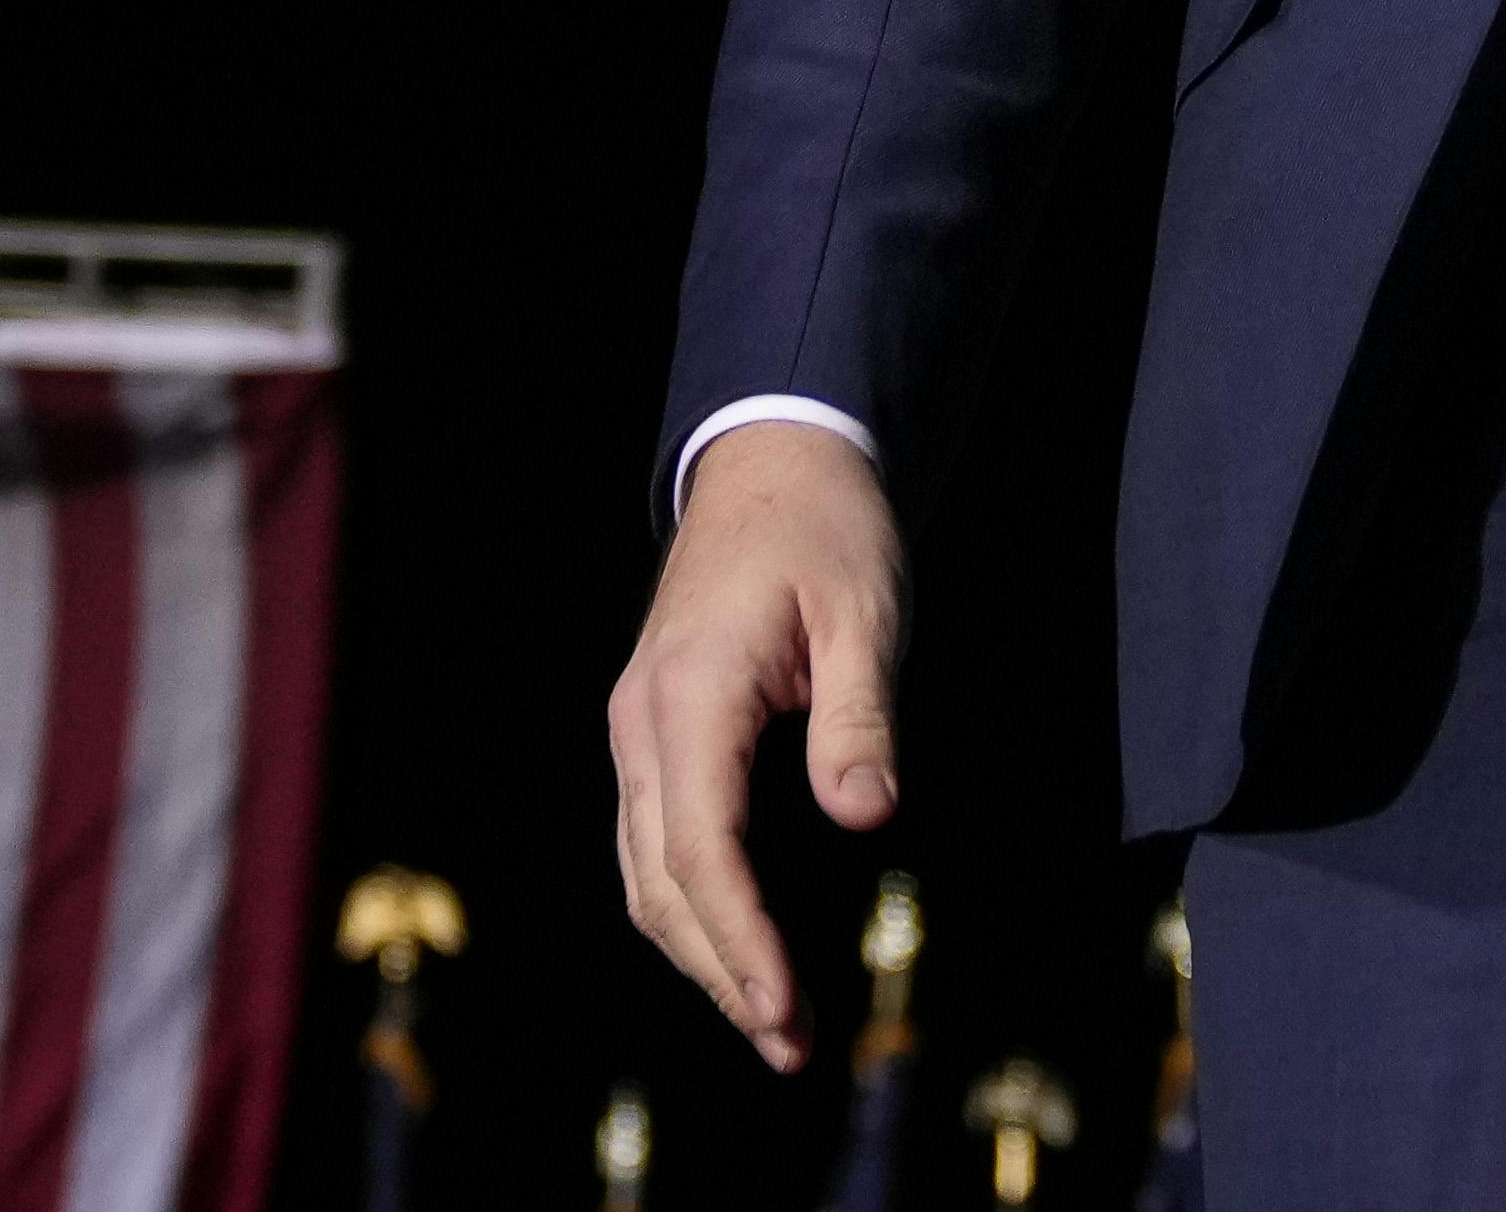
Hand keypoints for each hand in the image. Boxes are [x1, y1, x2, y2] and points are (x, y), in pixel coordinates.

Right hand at [603, 421, 907, 1069]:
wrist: (774, 461)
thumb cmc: (828, 530)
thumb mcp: (867, 612)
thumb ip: (860, 716)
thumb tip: (864, 818)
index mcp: (692, 691)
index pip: (702, 846)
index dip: (740, 940)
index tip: (783, 1008)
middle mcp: (644, 721)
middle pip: (662, 881)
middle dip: (723, 972)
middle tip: (792, 1046)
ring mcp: (638, 729)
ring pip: (646, 873)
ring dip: (702, 953)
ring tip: (772, 1022)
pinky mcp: (653, 733)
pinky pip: (653, 842)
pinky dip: (691, 907)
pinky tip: (740, 948)